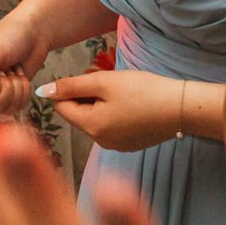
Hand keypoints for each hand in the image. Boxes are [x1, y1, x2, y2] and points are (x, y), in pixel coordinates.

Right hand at [0, 10, 51, 115]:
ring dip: (17, 90)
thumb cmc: (10, 36)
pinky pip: (18, 107)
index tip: (0, 70)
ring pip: (6, 109)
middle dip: (8, 88)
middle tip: (8, 69)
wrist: (34, 32)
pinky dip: (25, 93)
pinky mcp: (12, 95)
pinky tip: (20, 76)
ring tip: (14, 71)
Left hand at [39, 69, 183, 151]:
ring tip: (120, 92)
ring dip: (99, 104)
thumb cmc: (142, 91)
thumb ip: (70, 86)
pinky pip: (109, 126)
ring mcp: (116, 146)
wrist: (182, 107)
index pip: (61, 107)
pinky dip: (112, 113)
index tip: (90, 78)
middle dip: (85, 96)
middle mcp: (100, 142)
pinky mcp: (129, 144)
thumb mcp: (103, 82)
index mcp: (91, 127)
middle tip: (107, 82)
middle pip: (77, 114)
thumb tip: (43, 91)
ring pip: (93, 119)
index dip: (70, 89)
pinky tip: (130, 105)